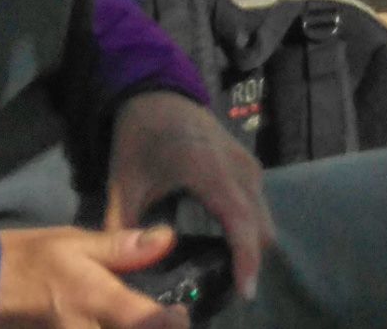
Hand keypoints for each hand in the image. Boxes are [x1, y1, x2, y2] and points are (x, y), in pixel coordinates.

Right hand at [0, 224, 182, 326]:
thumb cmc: (30, 259)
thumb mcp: (75, 242)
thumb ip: (122, 248)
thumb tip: (166, 238)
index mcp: (97, 300)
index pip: (147, 322)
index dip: (172, 323)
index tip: (179, 315)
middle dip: (149, 328)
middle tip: (161, 321)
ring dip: (125, 328)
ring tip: (132, 319)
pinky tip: (106, 323)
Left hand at [103, 90, 272, 301]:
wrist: (158, 94)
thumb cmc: (141, 137)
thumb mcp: (124, 182)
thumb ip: (122, 226)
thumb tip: (123, 268)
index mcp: (210, 171)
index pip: (240, 221)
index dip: (246, 258)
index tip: (245, 291)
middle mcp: (239, 168)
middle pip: (261, 226)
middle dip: (249, 260)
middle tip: (225, 289)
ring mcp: (249, 164)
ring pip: (264, 217)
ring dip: (251, 245)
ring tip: (225, 271)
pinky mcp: (250, 165)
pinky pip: (260, 205)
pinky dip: (250, 228)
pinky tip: (225, 244)